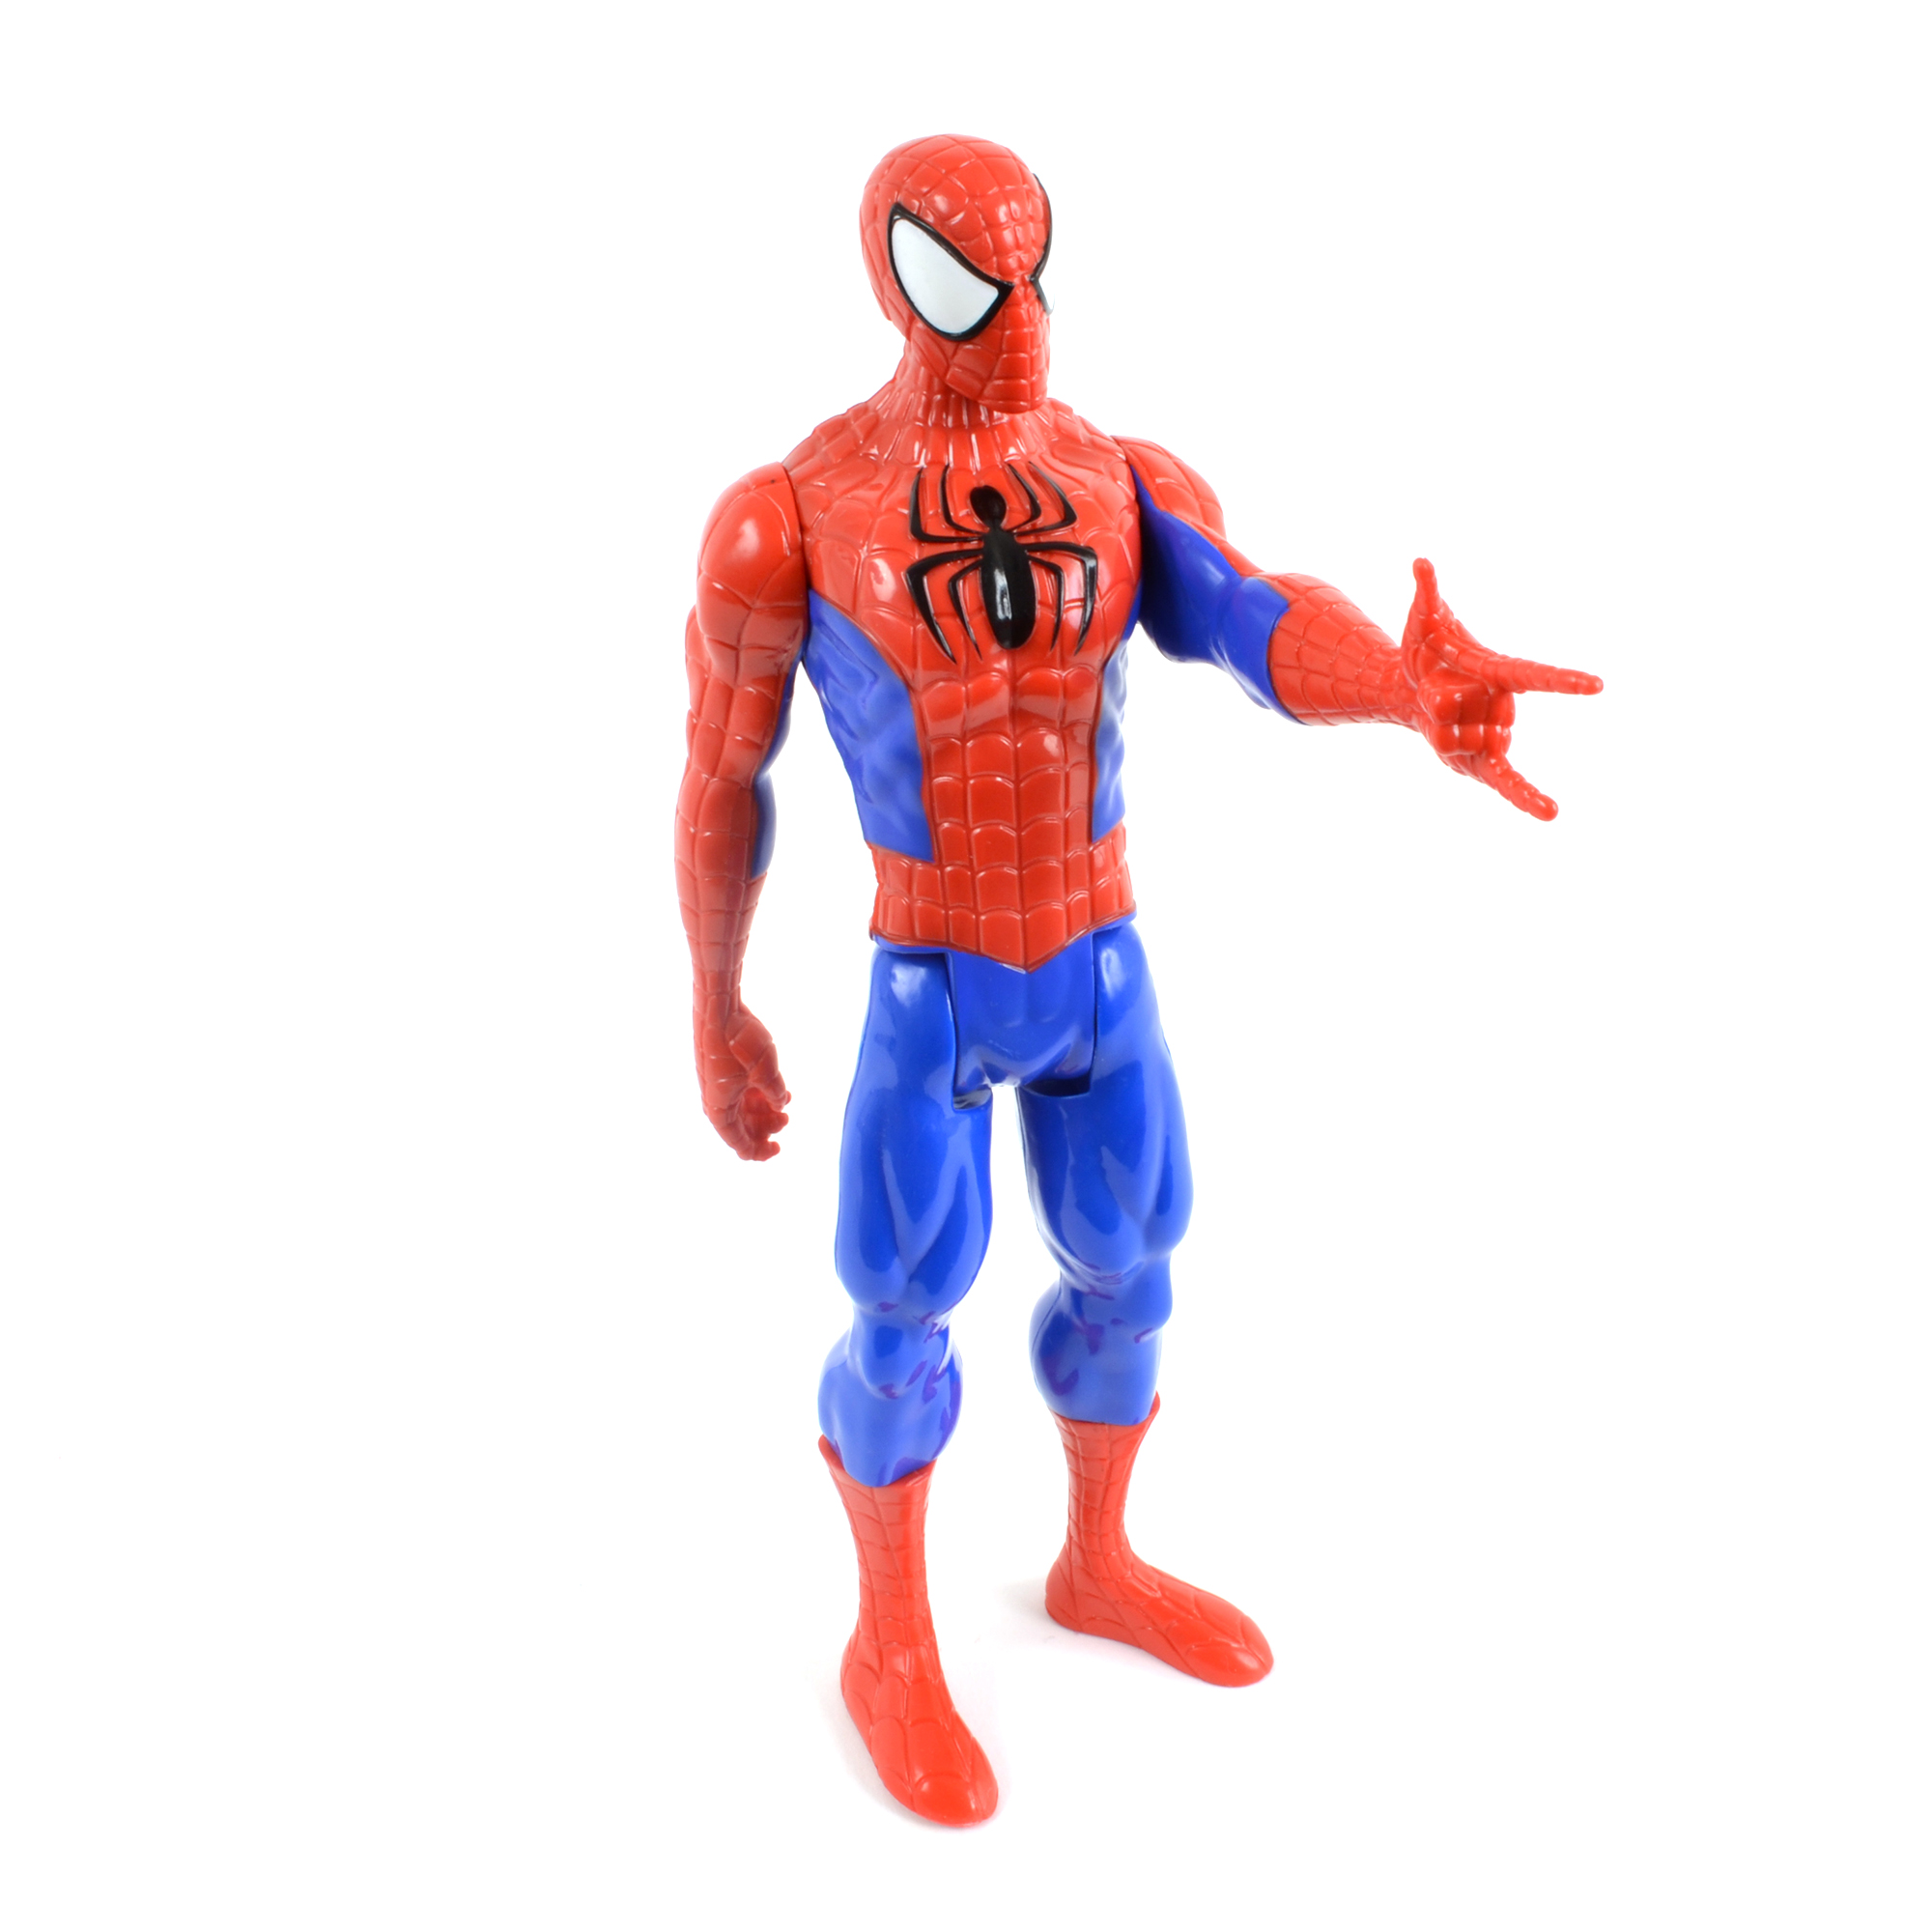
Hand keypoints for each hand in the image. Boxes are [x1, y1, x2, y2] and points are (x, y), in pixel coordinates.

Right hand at [695, 999, 789, 1160]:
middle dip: (765, 1129)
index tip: (778, 1148)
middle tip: (785, 1121)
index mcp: (719, 1109)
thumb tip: (780, 1104)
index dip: (759, 1151)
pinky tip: (781, 1092)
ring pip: (744, 1111)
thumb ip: (776, 1094)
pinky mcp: (724, 1071)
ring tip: (786, 1105)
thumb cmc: (739, 1040)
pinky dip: (761, 1096)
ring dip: (765, 1112)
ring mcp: (719, 1086)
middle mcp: (716, 1101)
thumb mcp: (766, 1071)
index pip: (739, 1143)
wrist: (719, 1007)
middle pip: (742, 1128)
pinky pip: (743, 1093)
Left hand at [1401, 559, 1601, 819]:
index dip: (1563, 682)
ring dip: (1438, 728)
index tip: (1597, 685)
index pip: (1534, 676)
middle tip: (1429, 687)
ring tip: (1433, 708)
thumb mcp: (1422, 620)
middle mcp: (1503, 705)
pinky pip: (1505, 783)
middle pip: (1474, 712)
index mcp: (1499, 671)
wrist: (1411, 686)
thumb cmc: (1426, 647)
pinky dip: (1525, 797)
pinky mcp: (1479, 762)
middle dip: (1441, 703)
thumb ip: (1427, 592)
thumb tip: (1420, 560)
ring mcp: (1493, 734)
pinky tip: (1550, 813)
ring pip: (1464, 740)